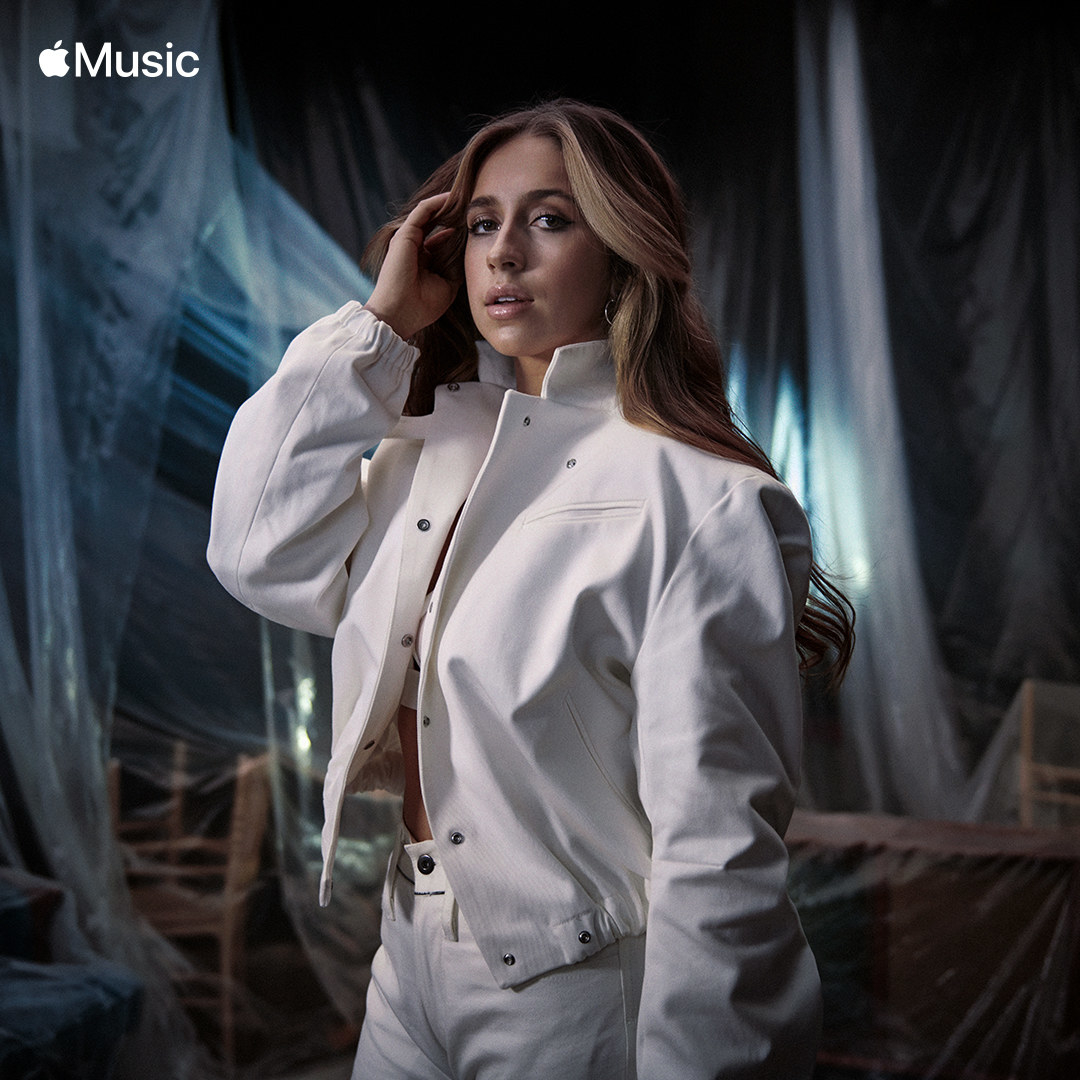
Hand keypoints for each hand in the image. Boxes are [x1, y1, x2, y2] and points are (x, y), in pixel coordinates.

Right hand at [364, 193, 458, 340]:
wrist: (400, 314)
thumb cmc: (422, 306)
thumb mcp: (447, 287)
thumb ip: (455, 270)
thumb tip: (467, 256)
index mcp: (422, 261)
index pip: (440, 239)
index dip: (457, 231)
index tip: (474, 226)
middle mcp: (413, 248)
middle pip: (435, 224)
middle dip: (453, 214)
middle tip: (472, 206)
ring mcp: (408, 240)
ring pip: (428, 214)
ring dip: (446, 205)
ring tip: (464, 197)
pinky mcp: (405, 234)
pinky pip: (423, 211)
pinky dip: (437, 202)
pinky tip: (452, 197)